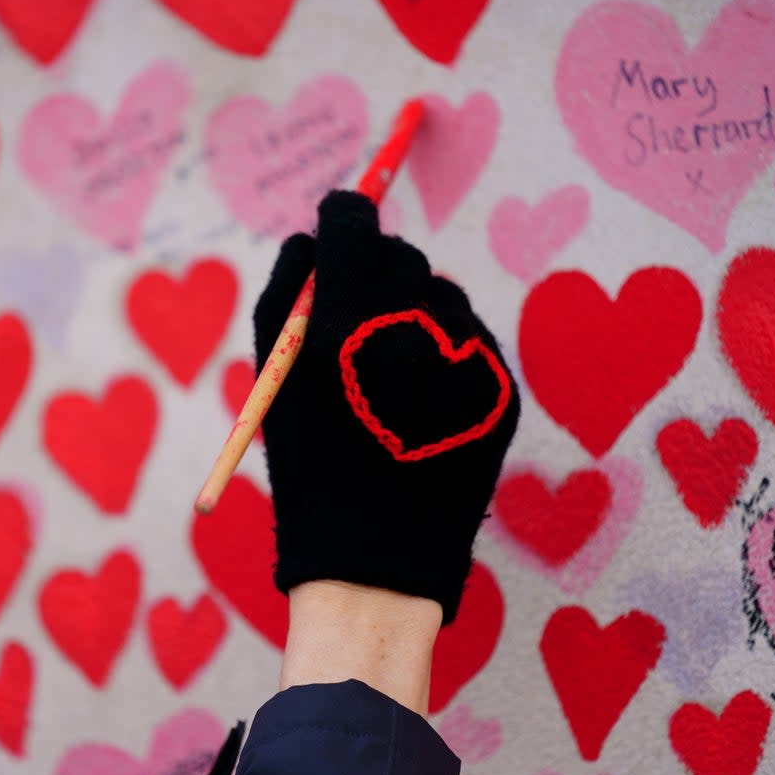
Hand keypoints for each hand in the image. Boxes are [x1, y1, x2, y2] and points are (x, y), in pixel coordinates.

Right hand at [253, 190, 519, 623]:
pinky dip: (446, 354)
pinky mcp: (500, 387)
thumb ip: (285, 291)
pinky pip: (471, 339)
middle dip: (374, 274)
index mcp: (343, 324)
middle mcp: (410, 331)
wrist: (377, 556)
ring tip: (390, 375)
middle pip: (399, 254)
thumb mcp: (274, 379)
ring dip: (413, 313)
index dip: (341, 218)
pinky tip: (424, 401)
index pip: (352, 222)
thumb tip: (314, 235)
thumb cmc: (308, 464)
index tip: (339, 224)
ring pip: (440, 294)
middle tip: (357, 319)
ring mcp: (464, 359)